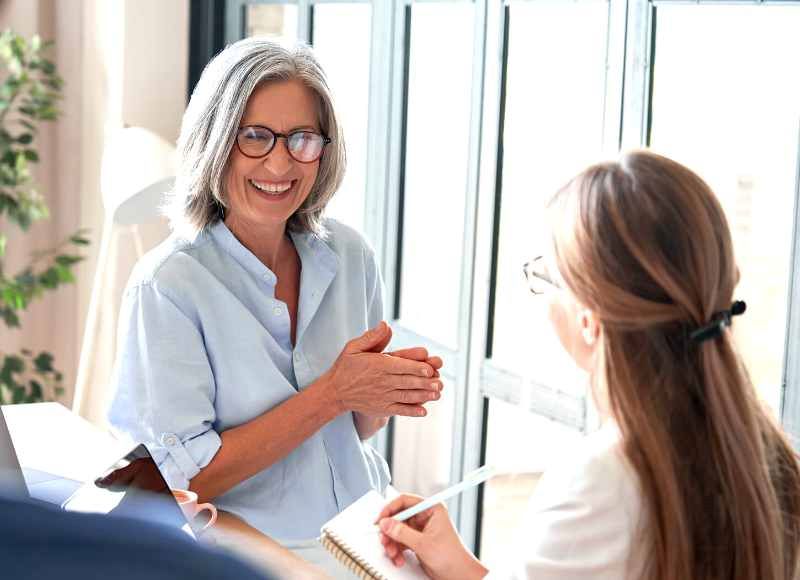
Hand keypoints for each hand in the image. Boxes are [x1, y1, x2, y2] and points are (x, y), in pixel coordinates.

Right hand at [322, 322, 441, 417]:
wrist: (334, 392)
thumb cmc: (346, 367)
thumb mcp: (353, 347)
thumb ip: (371, 337)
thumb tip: (385, 324)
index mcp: (378, 365)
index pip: (400, 366)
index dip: (415, 368)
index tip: (429, 369)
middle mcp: (381, 381)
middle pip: (406, 381)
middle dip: (424, 382)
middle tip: (439, 382)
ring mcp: (382, 396)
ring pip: (406, 396)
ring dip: (423, 396)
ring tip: (437, 394)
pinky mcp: (381, 408)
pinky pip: (399, 410)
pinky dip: (411, 411)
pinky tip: (424, 411)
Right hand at [376, 494, 487, 579]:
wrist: (458, 575)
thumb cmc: (451, 556)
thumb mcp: (423, 544)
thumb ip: (402, 533)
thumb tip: (386, 523)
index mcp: (431, 509)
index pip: (405, 501)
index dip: (390, 509)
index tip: (380, 519)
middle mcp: (425, 517)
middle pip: (399, 517)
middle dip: (390, 531)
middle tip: (384, 540)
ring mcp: (420, 529)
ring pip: (397, 531)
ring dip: (392, 543)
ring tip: (393, 554)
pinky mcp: (417, 541)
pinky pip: (400, 541)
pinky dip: (396, 550)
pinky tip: (398, 558)